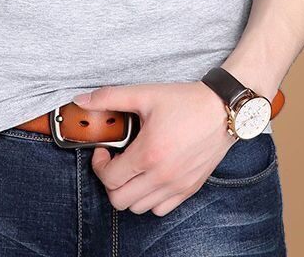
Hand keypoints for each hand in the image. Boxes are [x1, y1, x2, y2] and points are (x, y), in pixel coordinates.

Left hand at [73, 82, 232, 215]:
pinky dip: (149, 199)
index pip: (109, 178)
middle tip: (116, 161)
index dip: (99, 164)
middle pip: (120, 200)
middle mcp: (162, 176)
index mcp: (149, 154)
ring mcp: (177, 186)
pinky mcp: (189, 189)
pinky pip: (160, 209)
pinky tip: (150, 175)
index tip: (104, 150)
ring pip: (139, 208)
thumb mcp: (145, 94)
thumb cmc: (184, 101)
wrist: (222, 110)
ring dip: (129, 191)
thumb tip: (81, 101)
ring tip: (133, 167)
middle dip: (110, 181)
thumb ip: (109, 98)